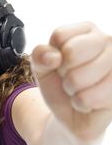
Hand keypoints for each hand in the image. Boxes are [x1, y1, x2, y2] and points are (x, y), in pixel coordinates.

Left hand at [31, 22, 111, 140]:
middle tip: (71, 79)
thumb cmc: (59, 84)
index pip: (60, 36)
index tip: (60, 64)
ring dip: (71, 90)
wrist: (72, 114)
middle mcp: (108, 41)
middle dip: (63, 73)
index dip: (52, 56)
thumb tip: (53, 57)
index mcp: (88, 30)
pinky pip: (85, 99)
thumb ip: (40, 55)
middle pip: (71, 53)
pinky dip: (80, 104)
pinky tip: (89, 102)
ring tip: (80, 90)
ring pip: (77, 78)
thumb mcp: (42, 67)